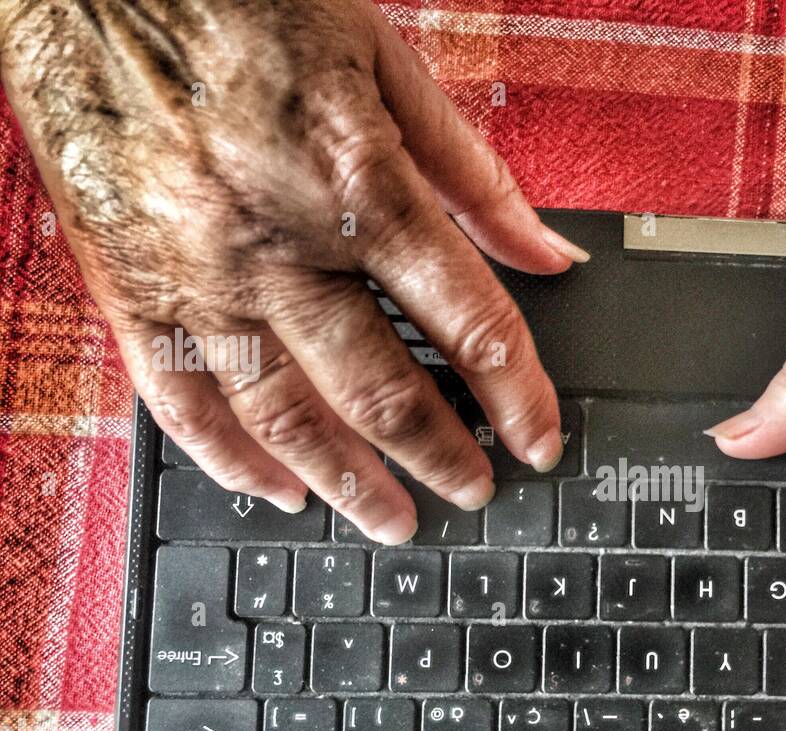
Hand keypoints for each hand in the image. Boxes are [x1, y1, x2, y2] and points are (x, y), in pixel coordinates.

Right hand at [0, 0, 585, 542]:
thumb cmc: (242, 4)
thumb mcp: (386, 64)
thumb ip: (474, 174)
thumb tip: (547, 255)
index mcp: (360, 182)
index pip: (469, 323)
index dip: (518, 396)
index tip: (539, 440)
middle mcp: (279, 242)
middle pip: (381, 390)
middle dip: (440, 456)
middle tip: (473, 491)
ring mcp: (199, 274)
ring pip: (285, 416)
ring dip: (349, 482)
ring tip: (393, 518)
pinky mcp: (131, 287)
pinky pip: (182, 403)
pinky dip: (232, 460)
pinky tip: (279, 489)